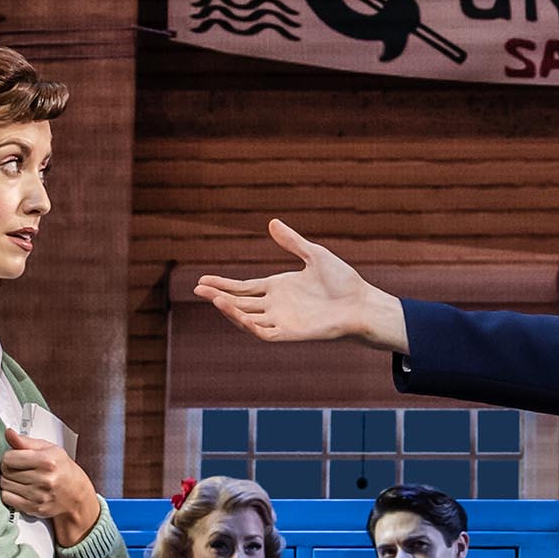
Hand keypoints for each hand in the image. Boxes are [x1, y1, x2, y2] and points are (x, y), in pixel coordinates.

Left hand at [0, 436, 105, 542]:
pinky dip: (9, 494)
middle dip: (8, 468)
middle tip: (17, 468)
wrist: (77, 495)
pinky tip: (18, 490)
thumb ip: (26, 441)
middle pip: (6, 471)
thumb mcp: (49, 449)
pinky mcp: (34, 507)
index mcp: (47, 461)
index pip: (9, 457)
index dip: (9, 456)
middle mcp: (44, 479)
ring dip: (8, 481)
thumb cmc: (63, 470)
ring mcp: (39, 495)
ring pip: (5, 485)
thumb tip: (8, 433)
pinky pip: (7, 499)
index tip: (14, 457)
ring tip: (19, 478)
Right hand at [197, 221, 407, 358]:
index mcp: (279, 287)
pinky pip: (262, 332)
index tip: (202, 280)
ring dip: (228, 309)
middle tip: (196, 288)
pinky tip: (235, 312)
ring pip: (246, 317)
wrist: (362, 303)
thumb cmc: (343, 281)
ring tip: (211, 298)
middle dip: (218, 296)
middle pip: (239, 302)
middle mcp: (276, 305)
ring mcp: (281, 320)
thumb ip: (292, 242)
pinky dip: (247, 324)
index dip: (222, 285)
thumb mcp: (314, 255)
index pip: (243, 288)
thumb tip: (271, 223)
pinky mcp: (289, 334)